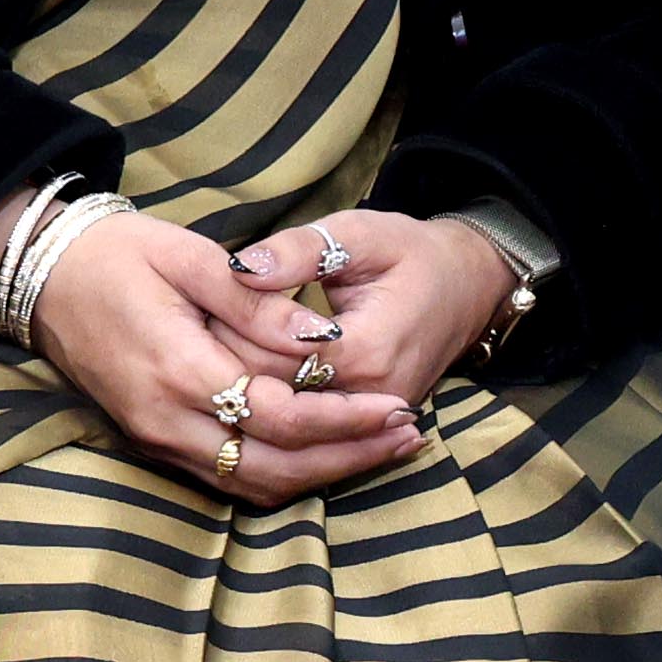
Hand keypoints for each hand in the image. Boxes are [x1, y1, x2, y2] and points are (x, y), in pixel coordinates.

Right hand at [24, 206, 418, 508]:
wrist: (40, 274)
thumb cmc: (115, 254)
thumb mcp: (188, 255)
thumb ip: (258, 300)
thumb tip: (327, 335)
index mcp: (175, 366)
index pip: (279, 415)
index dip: (345, 418)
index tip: (399, 405)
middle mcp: (163, 417)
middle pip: (274, 465)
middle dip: (349, 455)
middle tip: (408, 435)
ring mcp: (154, 436)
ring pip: (253, 483)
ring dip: (322, 473)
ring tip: (381, 448)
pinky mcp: (151, 440)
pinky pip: (228, 478)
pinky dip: (284, 474)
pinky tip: (324, 455)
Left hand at [206, 206, 515, 408]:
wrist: (465, 287)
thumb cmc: (408, 254)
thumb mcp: (357, 234)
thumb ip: (299, 250)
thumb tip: (243, 267)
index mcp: (366, 352)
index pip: (272, 360)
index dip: (230, 331)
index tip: (202, 299)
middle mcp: (368, 399)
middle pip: (271, 395)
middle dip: (227, 359)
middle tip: (196, 320)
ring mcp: (369, 421)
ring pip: (280, 416)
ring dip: (242, 382)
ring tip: (211, 339)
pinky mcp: (363, 427)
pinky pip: (300, 423)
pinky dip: (266, 398)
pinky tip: (239, 364)